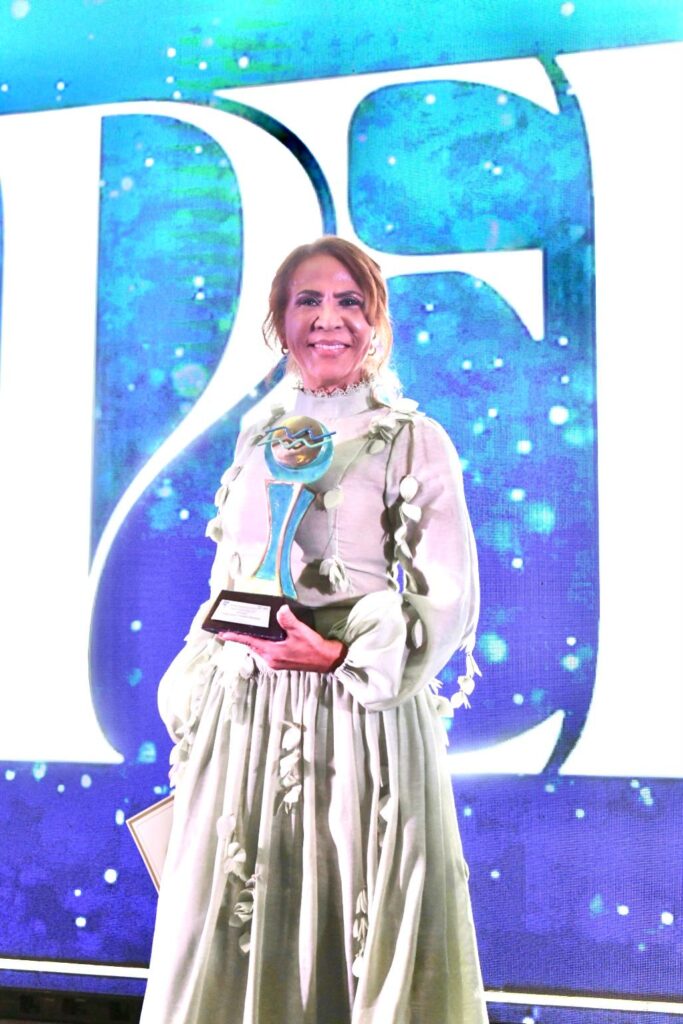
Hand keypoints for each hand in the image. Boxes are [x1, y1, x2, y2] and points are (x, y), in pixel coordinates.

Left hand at [217, 604, 346, 673]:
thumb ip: (288, 621)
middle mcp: (271, 659)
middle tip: (234, 625)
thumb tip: (280, 609)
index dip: (235, 637)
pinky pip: (267, 650)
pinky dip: (263, 642)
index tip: (221, 633)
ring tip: (248, 627)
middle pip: (252, 645)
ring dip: (254, 639)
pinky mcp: (282, 661)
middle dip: (243, 636)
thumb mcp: (301, 632)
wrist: (328, 661)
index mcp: (272, 653)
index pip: (249, 643)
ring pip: (260, 648)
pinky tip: (267, 633)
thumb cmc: (313, 648)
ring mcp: (276, 661)